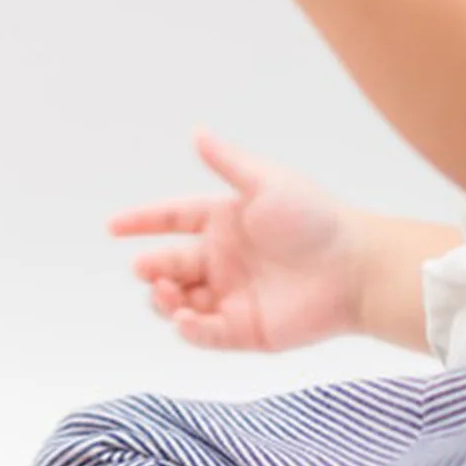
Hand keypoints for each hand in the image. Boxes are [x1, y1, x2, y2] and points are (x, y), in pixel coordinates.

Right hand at [109, 128, 372, 351]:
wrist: (353, 268)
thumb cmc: (314, 218)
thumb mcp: (267, 182)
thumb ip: (228, 163)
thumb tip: (197, 131)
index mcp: (226, 220)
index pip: (175, 218)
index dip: (144, 221)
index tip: (112, 227)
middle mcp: (224, 258)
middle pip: (172, 264)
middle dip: (153, 268)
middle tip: (146, 269)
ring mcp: (232, 295)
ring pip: (181, 301)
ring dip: (165, 300)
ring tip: (168, 295)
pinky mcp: (245, 330)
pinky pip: (206, 333)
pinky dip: (190, 329)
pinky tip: (187, 318)